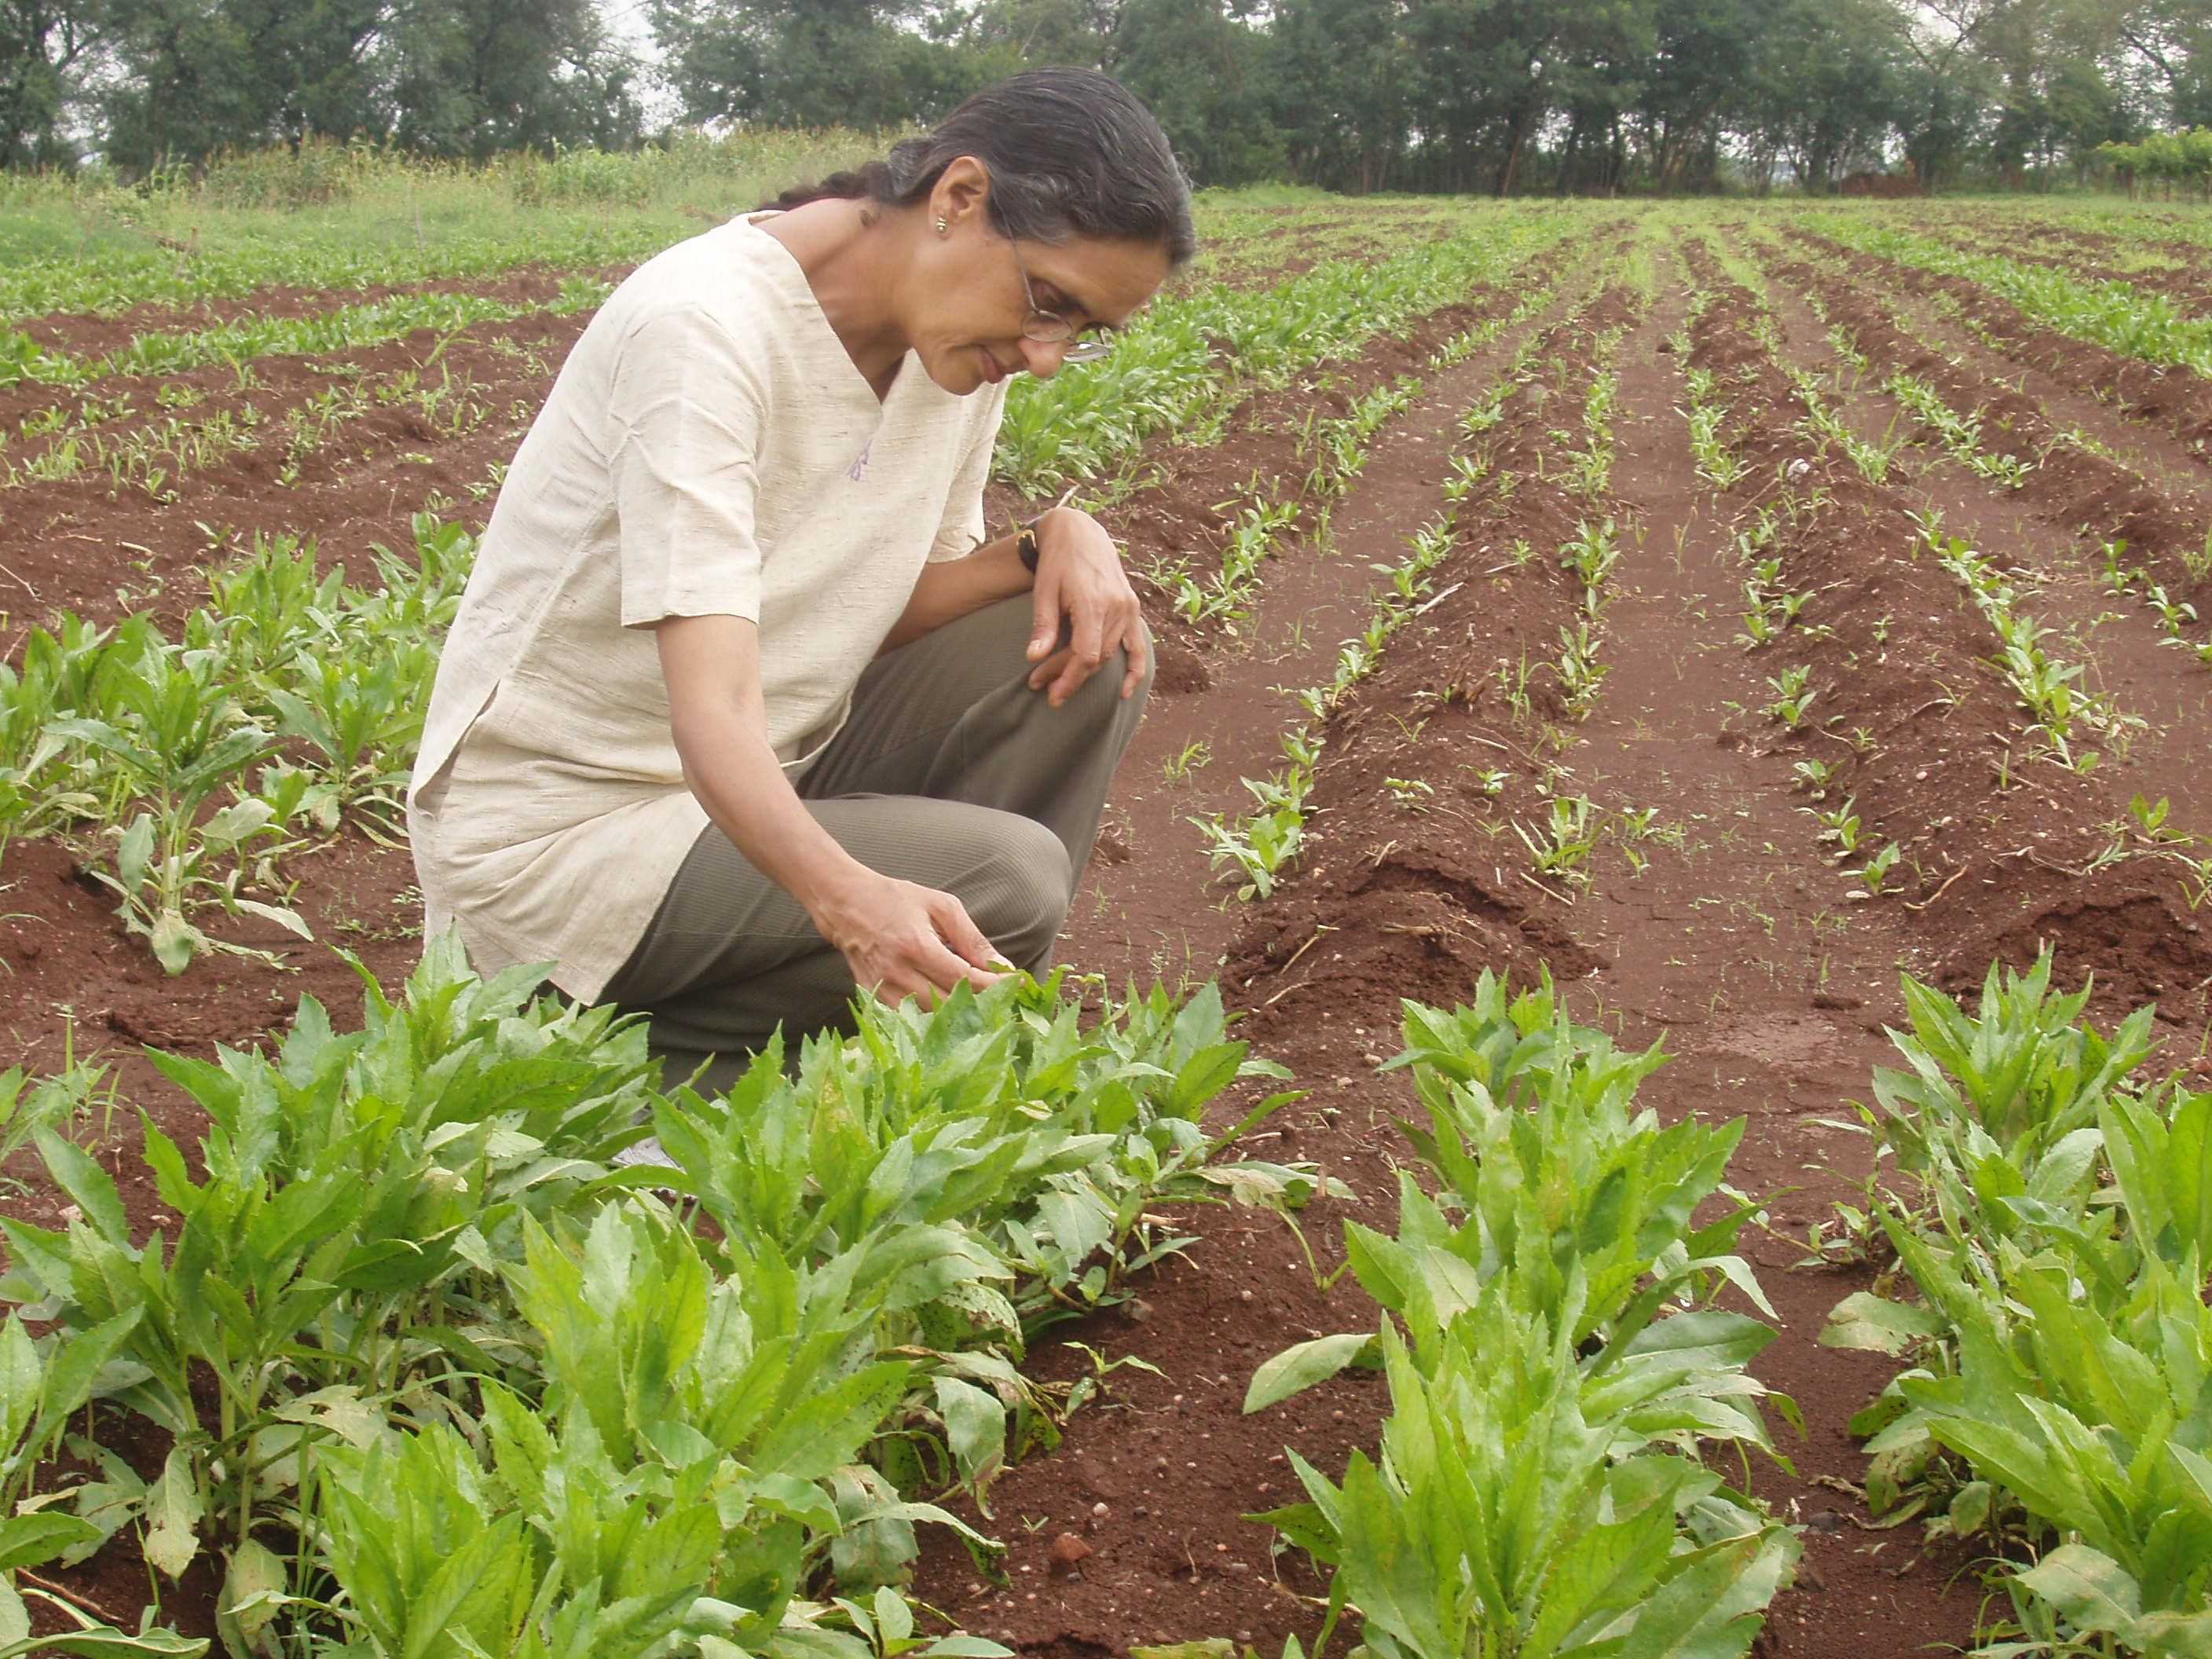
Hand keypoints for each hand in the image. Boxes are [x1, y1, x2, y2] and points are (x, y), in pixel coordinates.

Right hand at [809, 867, 1003, 1005]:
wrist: (846, 903)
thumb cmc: (896, 899)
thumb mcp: (940, 906)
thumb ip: (971, 938)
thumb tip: (1001, 965)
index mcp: (917, 945)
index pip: (964, 977)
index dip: (994, 984)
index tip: (1015, 983)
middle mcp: (897, 971)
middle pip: (948, 1003)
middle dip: (980, 1002)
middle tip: (1003, 997)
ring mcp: (882, 987)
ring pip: (928, 1016)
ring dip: (956, 1013)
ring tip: (980, 1005)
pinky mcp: (872, 996)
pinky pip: (908, 1017)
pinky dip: (930, 1015)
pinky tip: (948, 1009)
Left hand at [1025, 507, 1148, 706]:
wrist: (1081, 532)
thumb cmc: (1057, 560)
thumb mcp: (1044, 589)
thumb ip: (1043, 624)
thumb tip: (1033, 657)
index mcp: (1093, 603)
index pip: (1086, 655)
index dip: (1068, 678)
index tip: (1050, 693)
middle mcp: (1116, 608)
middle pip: (1096, 658)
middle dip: (1069, 677)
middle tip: (1041, 687)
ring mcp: (1128, 608)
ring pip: (1110, 654)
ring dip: (1086, 673)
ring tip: (1060, 686)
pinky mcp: (1132, 607)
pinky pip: (1137, 645)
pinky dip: (1134, 669)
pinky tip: (1125, 691)